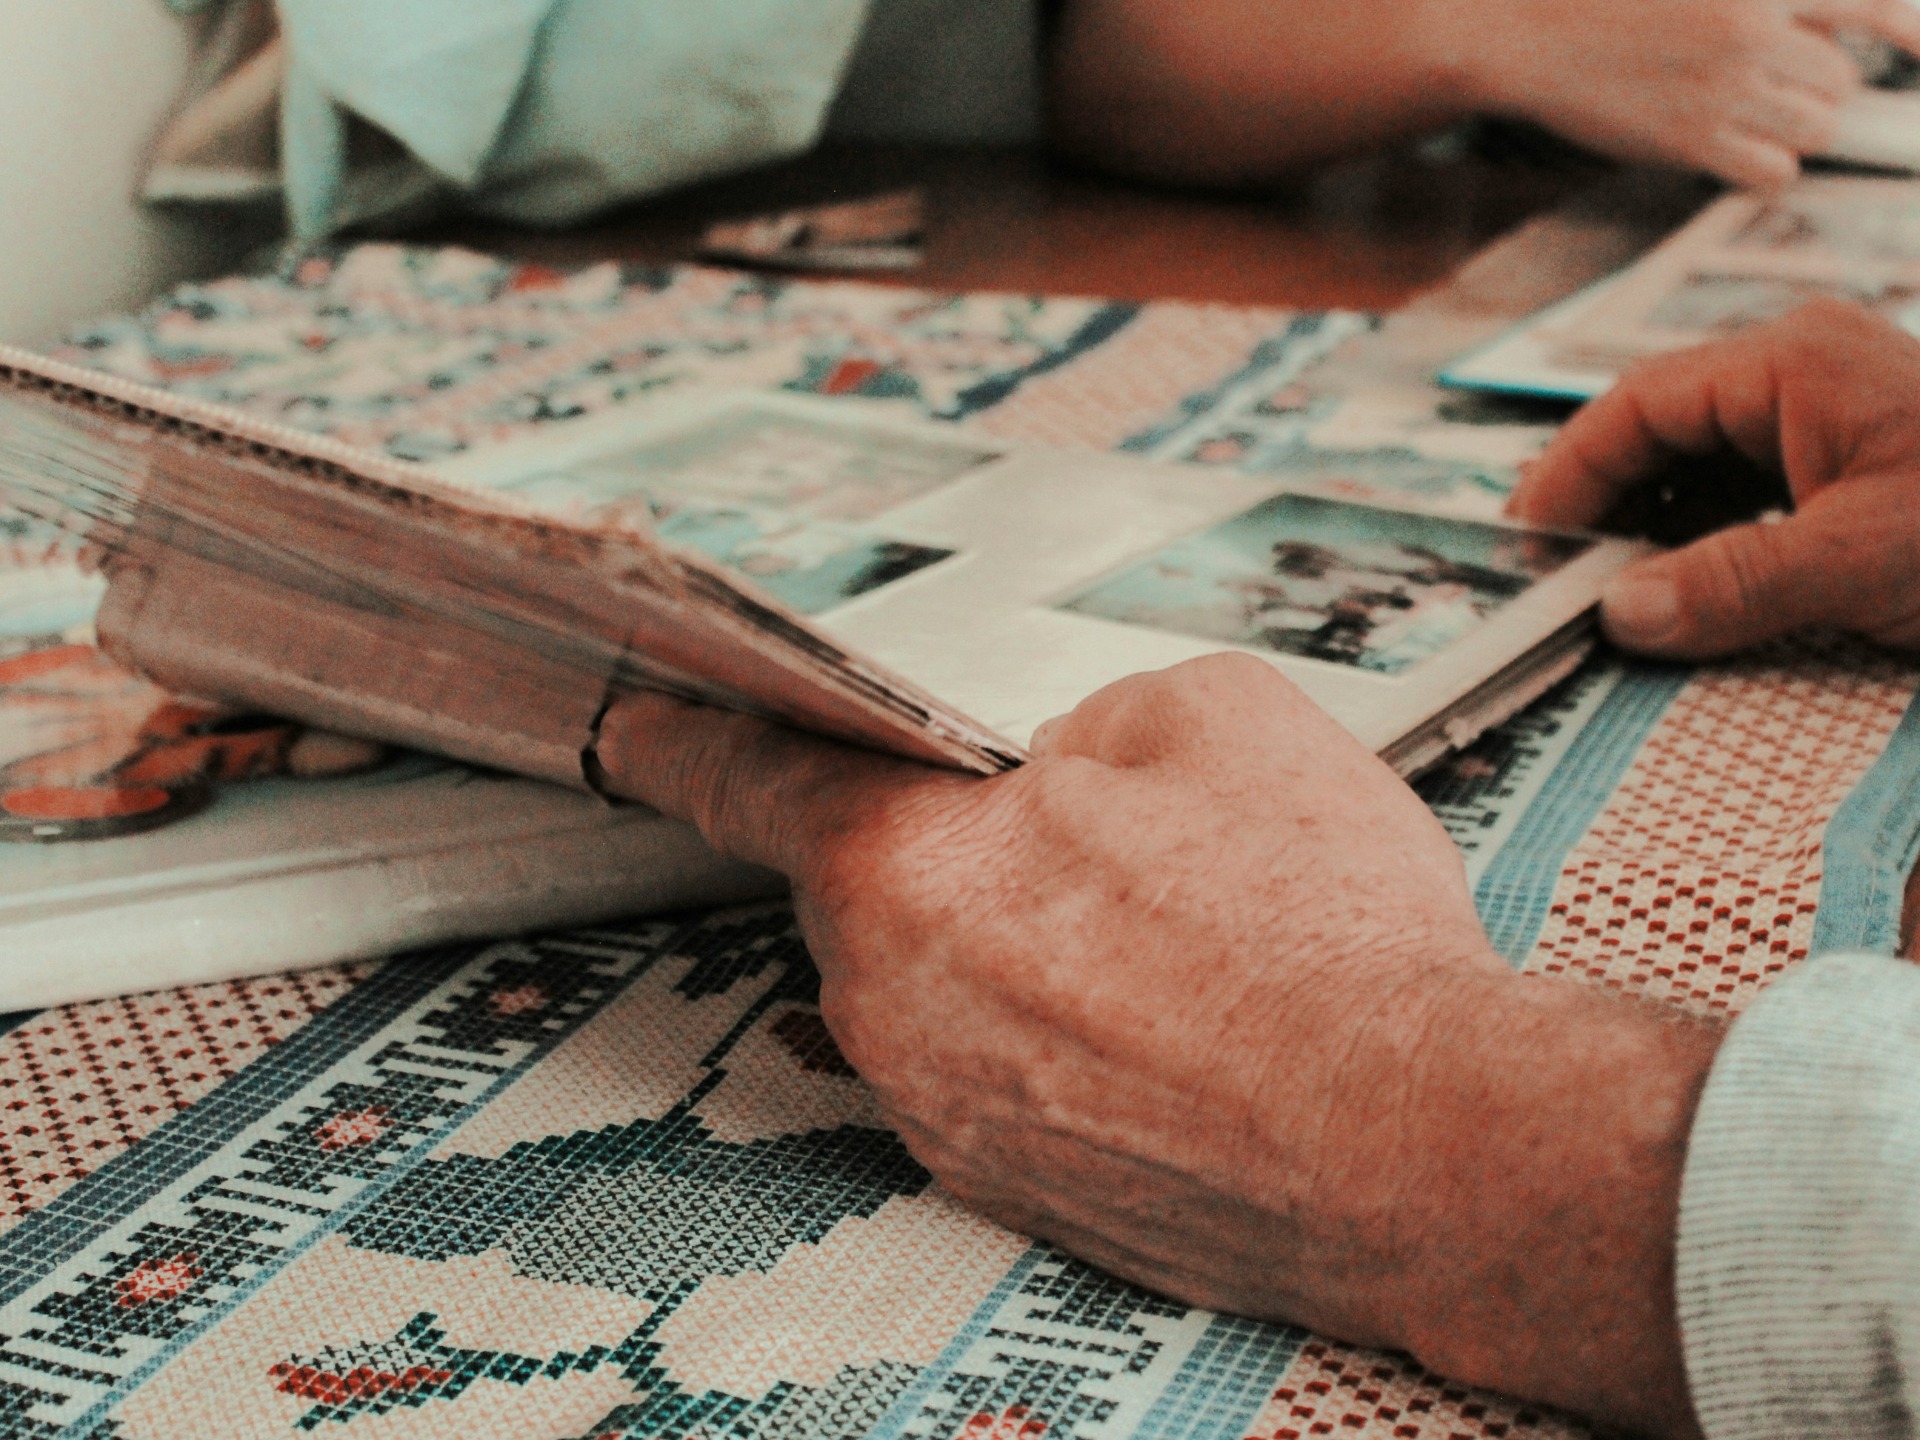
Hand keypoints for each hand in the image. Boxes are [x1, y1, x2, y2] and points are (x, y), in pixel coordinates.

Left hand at [597, 654, 1719, 1435]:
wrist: (1426, 1145)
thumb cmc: (1316, 932)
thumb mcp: (1211, 716)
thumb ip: (1084, 719)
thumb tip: (1060, 764)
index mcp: (901, 871)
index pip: (751, 778)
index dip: (689, 740)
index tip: (641, 730)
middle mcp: (890, 1010)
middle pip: (870, 885)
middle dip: (947, 843)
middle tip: (1069, 829)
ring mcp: (946, 1115)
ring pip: (939, 981)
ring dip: (1013, 941)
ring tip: (1157, 931)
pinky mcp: (1015, 1188)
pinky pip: (998, 1065)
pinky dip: (1054, 1029)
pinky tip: (1167, 1014)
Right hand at [1434, 0, 1919, 186]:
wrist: (1521, 32)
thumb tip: (1807, 26)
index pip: (1863, 4)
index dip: (1904, 30)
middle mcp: (1750, 31)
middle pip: (1838, 79)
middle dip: (1820, 88)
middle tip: (1781, 90)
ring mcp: (1720, 90)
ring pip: (1814, 128)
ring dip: (1795, 129)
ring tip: (1752, 119)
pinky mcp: (1688, 141)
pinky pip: (1770, 172)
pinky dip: (1766, 167)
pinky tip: (1736, 153)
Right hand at [1510, 298, 1919, 656]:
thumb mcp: (1866, 560)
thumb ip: (1737, 585)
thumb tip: (1619, 614)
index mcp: (1794, 361)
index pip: (1638, 404)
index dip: (1569, 475)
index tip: (1526, 545)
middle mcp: (1801, 368)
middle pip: (1659, 427)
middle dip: (1602, 501)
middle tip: (1551, 576)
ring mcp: (1825, 407)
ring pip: (1698, 459)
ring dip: (1650, 523)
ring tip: (1609, 591)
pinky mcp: (1845, 453)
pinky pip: (1744, 484)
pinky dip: (1702, 533)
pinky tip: (1682, 584)